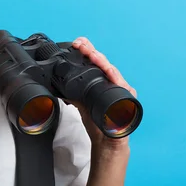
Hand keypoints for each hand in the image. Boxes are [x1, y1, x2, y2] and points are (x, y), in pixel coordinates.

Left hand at [66, 37, 137, 151]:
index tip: (77, 42)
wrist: (107, 142)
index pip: (96, 62)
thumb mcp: (81, 105)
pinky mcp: (128, 99)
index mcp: (103, 81)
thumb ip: (72, 94)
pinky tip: (108, 70)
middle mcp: (114, 83)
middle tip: (80, 44)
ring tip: (91, 53)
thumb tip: (57, 86)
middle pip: (103, 63)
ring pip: (112, 71)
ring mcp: (122, 90)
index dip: (88, 50)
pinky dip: (114, 77)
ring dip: (101, 61)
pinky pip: (121, 86)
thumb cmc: (98, 123)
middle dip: (91, 52)